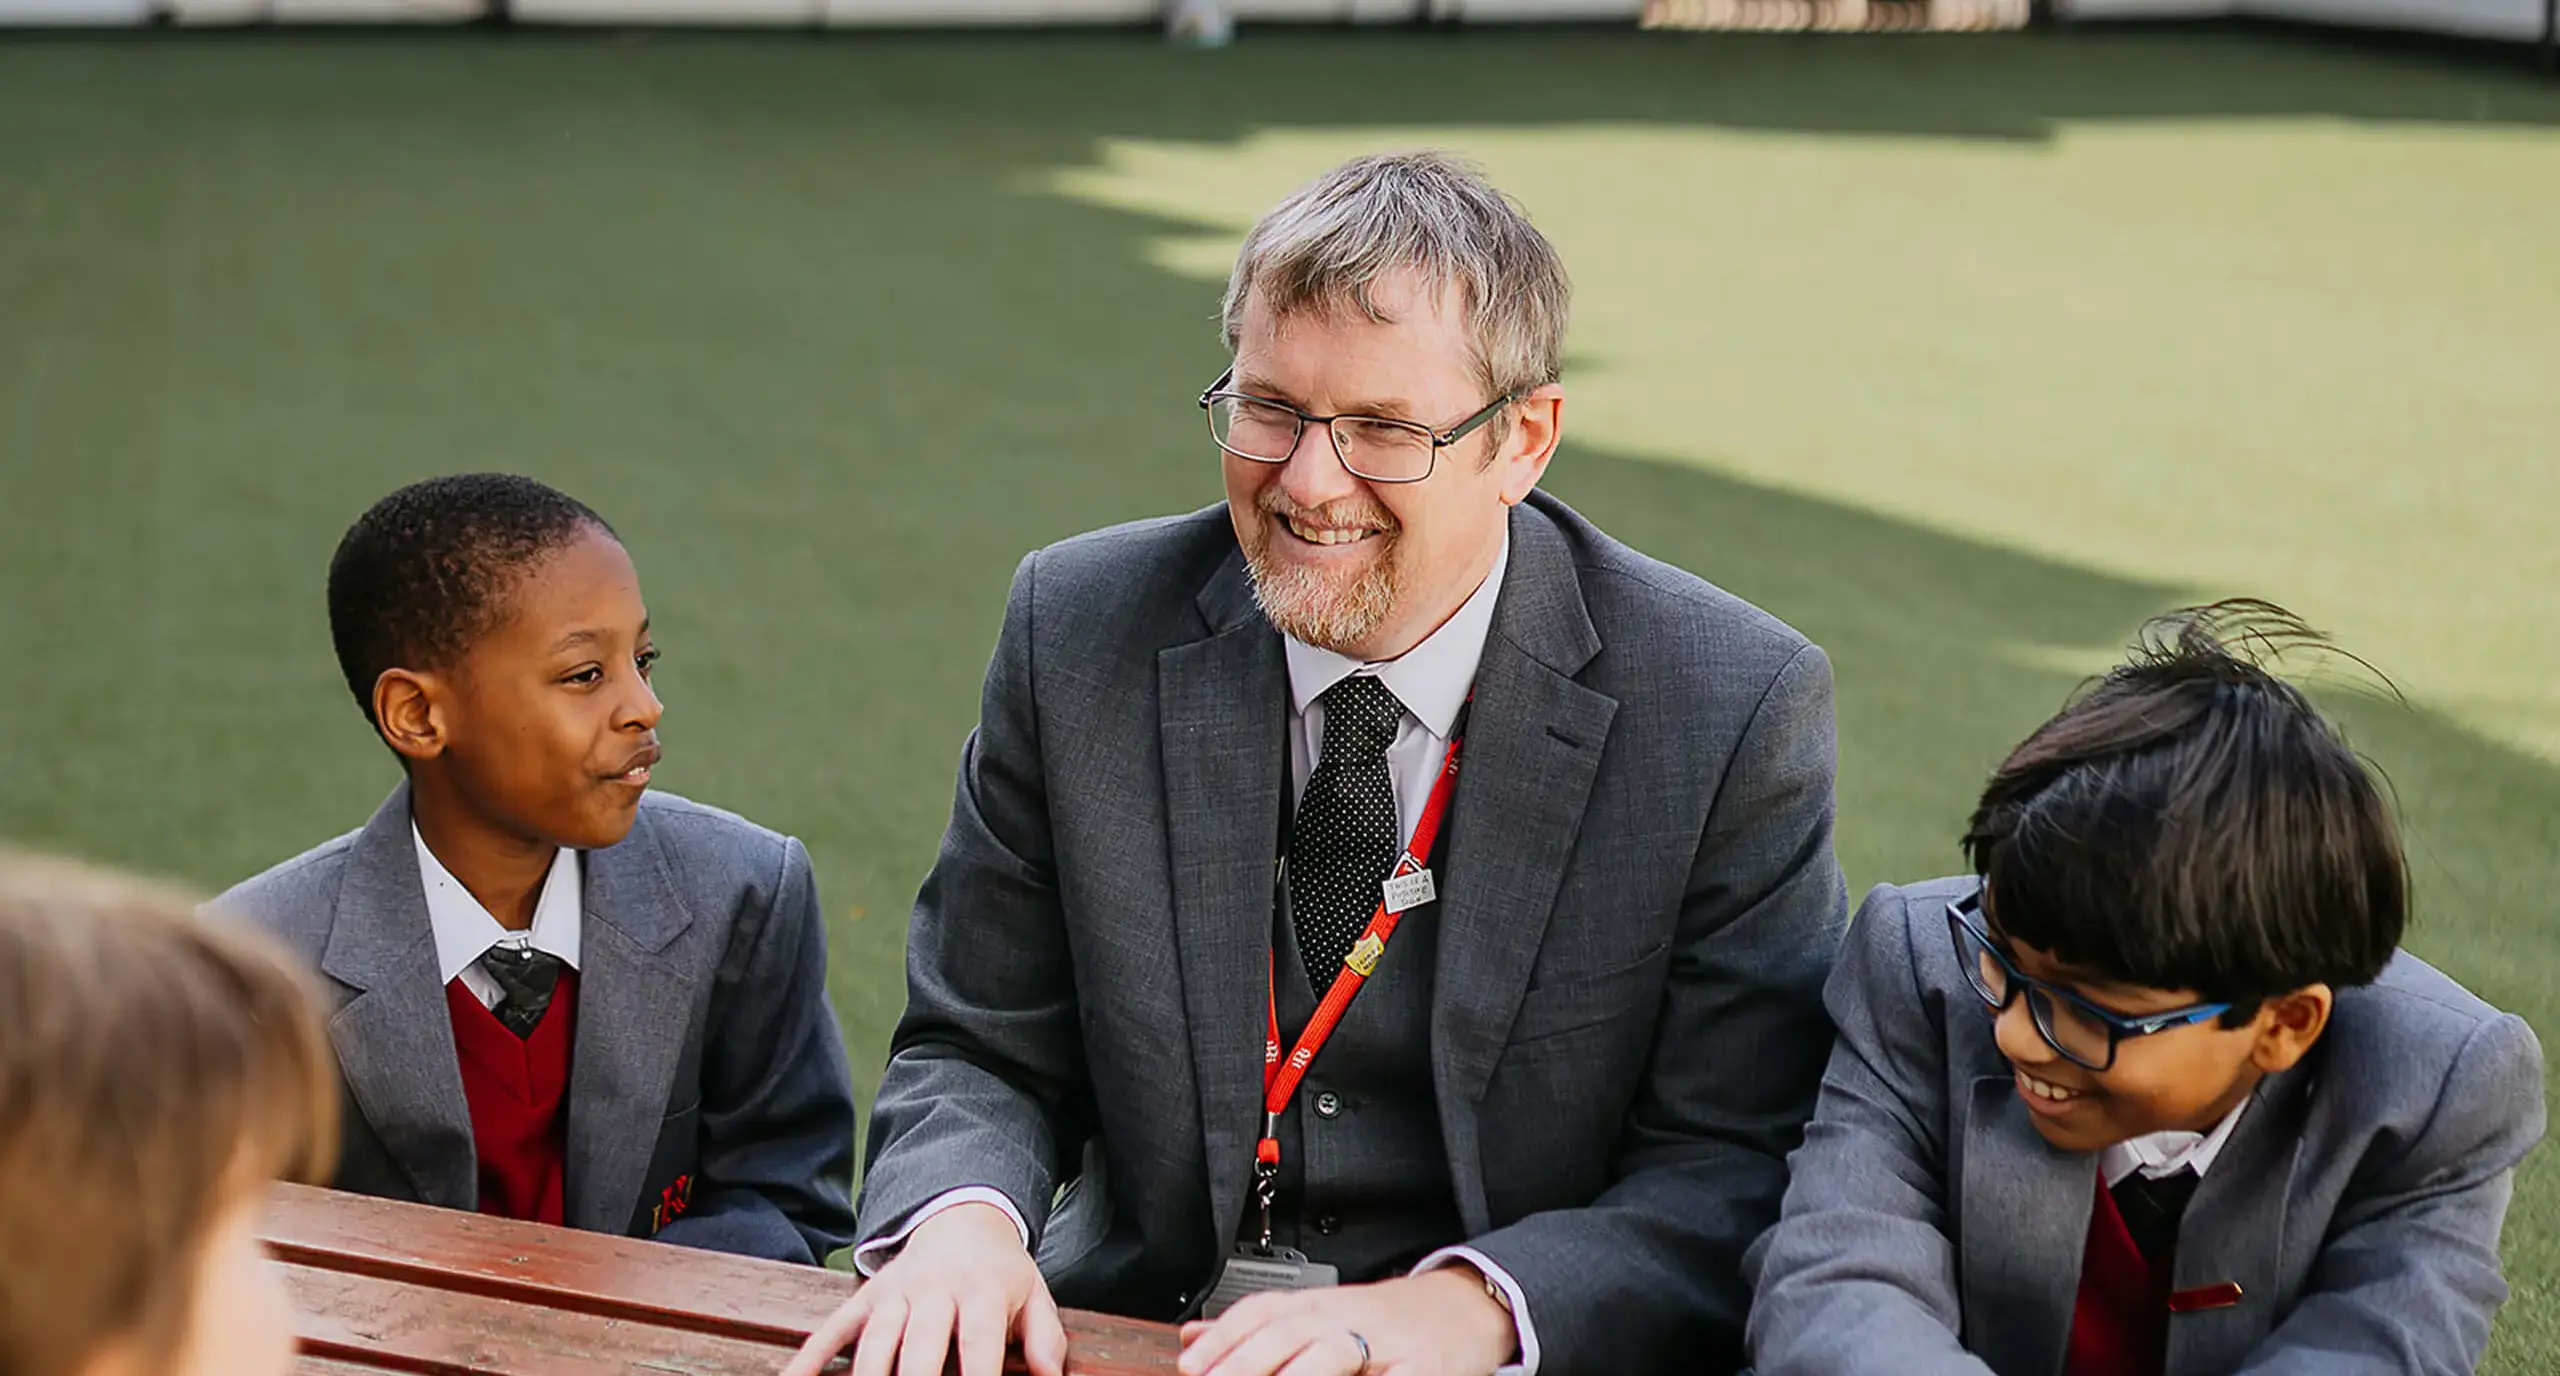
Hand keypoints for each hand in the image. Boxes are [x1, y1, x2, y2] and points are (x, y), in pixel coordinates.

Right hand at [781, 1203, 1066, 1375]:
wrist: (964, 1217)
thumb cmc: (1001, 1274)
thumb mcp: (1035, 1296)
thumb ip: (1045, 1340)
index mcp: (981, 1293)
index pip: (978, 1344)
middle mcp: (934, 1292)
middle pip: (919, 1347)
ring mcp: (895, 1294)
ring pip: (875, 1342)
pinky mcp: (867, 1298)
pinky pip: (834, 1328)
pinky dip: (810, 1356)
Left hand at [1176, 1269, 1514, 1375]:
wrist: (1463, 1307)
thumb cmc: (1384, 1321)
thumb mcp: (1320, 1315)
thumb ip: (1258, 1330)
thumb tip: (1194, 1339)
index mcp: (1317, 1306)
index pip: (1260, 1312)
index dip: (1222, 1339)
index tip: (1190, 1366)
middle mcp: (1345, 1318)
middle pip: (1286, 1333)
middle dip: (1244, 1363)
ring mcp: (1383, 1344)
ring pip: (1331, 1351)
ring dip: (1296, 1373)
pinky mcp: (1420, 1369)